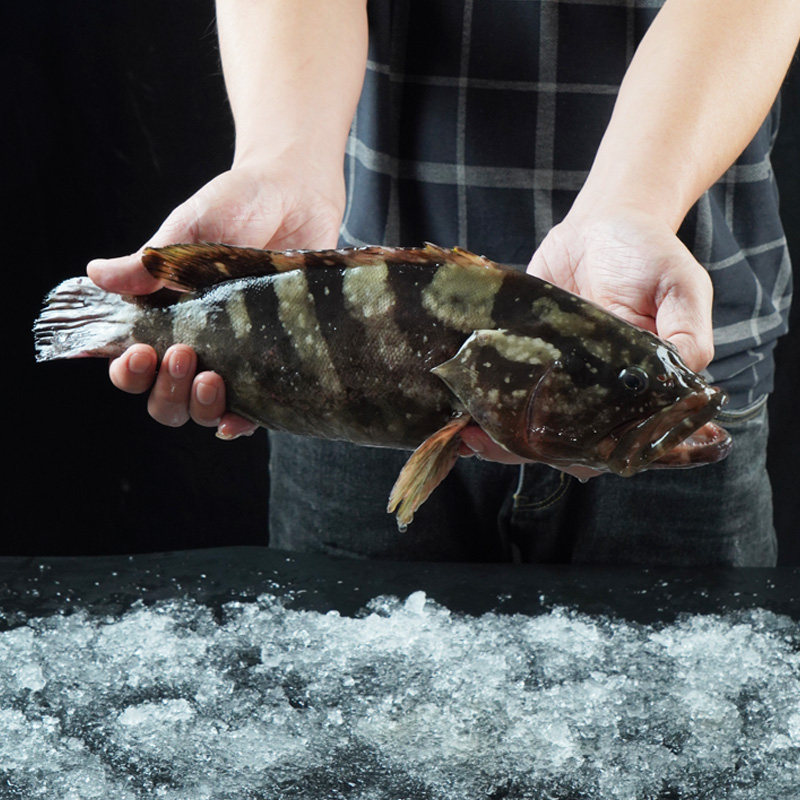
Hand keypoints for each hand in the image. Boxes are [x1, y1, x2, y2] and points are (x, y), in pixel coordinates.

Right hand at [87, 162, 344, 436]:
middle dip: (165, 390)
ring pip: (206, 410)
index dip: (129, 371)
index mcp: (168, 317)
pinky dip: (243, 422)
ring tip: (212, 378)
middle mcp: (201, 344)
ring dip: (200, 407)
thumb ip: (149, 261)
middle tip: (182, 355)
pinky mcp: (278, 361)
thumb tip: (97, 276)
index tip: (140, 352)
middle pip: (167, 398)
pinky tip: (237, 420)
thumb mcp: (190, 228)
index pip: (135, 363)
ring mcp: (239, 357)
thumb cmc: (239, 205)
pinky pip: (257, 409)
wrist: (296, 193)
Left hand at [459, 204, 713, 470]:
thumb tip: (685, 383)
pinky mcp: (526, 357)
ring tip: (467, 433)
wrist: (603, 223)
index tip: (563, 458)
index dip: (591, 454)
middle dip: (527, 449)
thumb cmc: (648, 254)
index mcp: (638, 391)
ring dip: (496, 434)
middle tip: (488, 444)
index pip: (618, 440)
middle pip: (564, 440)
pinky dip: (481, 400)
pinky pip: (504, 388)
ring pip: (528, 423)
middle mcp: (596, 394)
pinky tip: (459, 406)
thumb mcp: (681, 287)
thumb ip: (685, 333)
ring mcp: (557, 379)